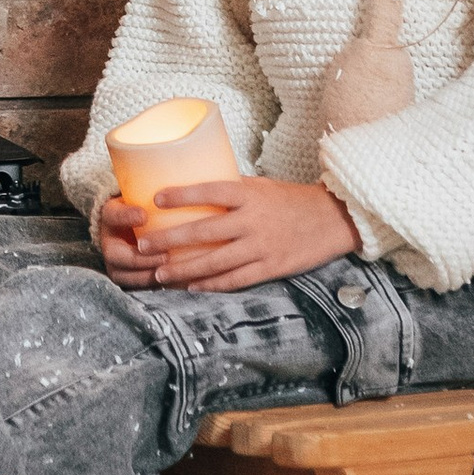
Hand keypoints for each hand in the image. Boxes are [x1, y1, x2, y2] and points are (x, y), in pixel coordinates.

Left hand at [97, 178, 360, 292]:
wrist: (331, 220)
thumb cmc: (290, 199)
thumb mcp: (261, 186)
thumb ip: (231, 191)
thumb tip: (194, 192)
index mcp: (250, 195)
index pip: (210, 191)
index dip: (183, 195)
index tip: (155, 198)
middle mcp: (253, 221)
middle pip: (204, 231)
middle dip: (169, 240)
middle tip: (142, 244)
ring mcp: (261, 247)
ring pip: (215, 261)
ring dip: (183, 269)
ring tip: (158, 273)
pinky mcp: (271, 268)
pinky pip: (235, 279)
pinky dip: (211, 285)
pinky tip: (191, 287)